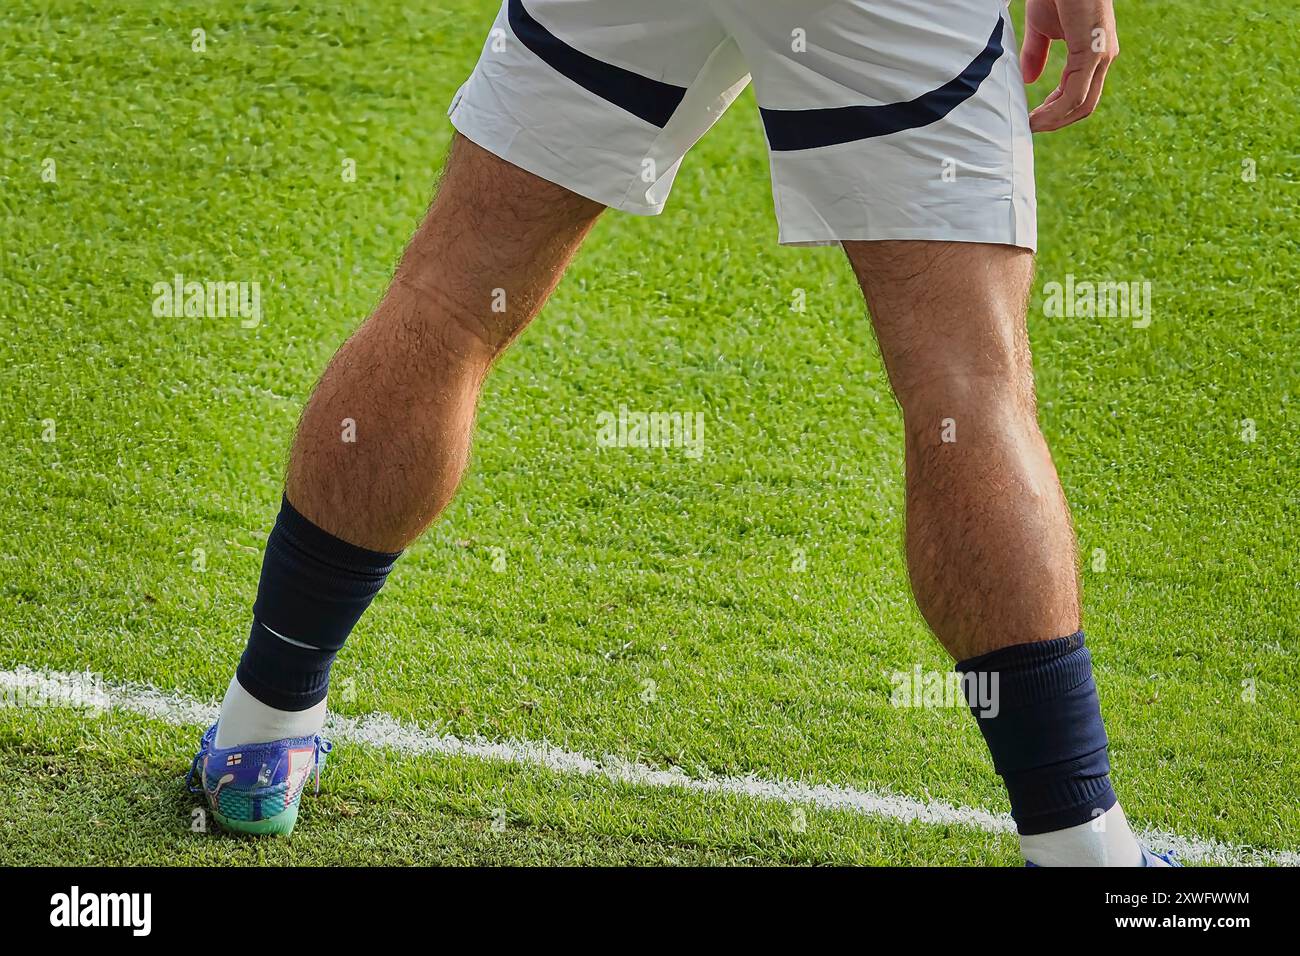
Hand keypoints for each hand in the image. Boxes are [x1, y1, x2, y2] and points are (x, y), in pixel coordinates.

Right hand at [1020, 0, 1118, 131]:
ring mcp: (1100, 55)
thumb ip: (1036, 54)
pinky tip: (1036, 117)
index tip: (1033, 118)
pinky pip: (1075, 94)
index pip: (1080, 94)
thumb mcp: (1042, 28)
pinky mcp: (1092, 52)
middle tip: (1031, 129)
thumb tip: (1029, 80)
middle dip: (1056, 122)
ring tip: (1031, 127)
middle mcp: (1103, 57)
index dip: (1057, 112)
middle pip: (1084, 105)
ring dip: (1054, 122)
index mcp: (1094, 52)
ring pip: (1082, 104)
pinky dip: (1055, 112)